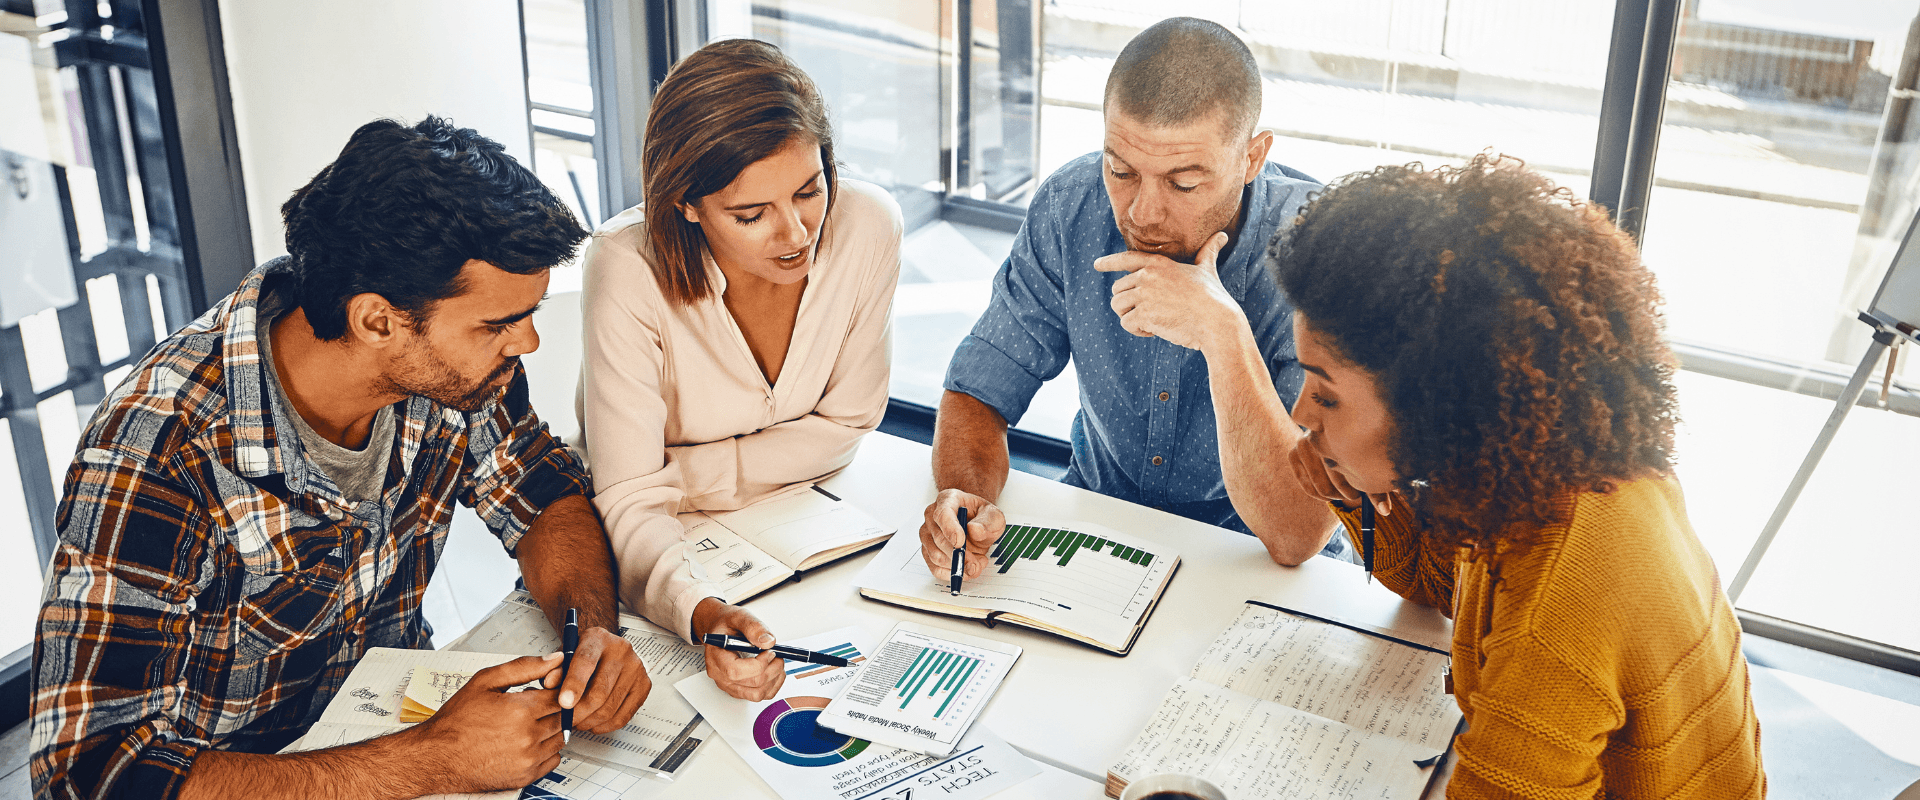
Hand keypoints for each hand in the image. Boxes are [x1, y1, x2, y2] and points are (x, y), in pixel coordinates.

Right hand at [408, 653, 566, 791]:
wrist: (436, 756)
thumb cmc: (456, 721)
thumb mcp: (485, 682)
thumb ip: (523, 667)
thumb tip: (554, 659)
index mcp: (521, 711)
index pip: (560, 695)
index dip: (554, 689)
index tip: (545, 689)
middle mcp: (528, 737)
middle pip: (562, 716)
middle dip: (552, 708)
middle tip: (531, 706)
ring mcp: (528, 759)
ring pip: (560, 738)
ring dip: (551, 728)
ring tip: (527, 723)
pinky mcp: (525, 777)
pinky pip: (554, 759)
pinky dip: (546, 750)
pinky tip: (527, 742)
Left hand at [550, 625, 649, 734]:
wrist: (605, 650)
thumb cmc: (582, 655)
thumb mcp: (564, 656)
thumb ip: (554, 669)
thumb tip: (550, 683)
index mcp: (598, 638)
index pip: (586, 661)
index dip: (574, 684)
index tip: (564, 703)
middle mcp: (621, 650)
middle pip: (600, 691)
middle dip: (579, 712)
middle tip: (565, 721)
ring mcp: (636, 668)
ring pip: (610, 707)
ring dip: (590, 721)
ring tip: (577, 722)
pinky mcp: (644, 685)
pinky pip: (624, 715)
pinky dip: (605, 725)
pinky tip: (593, 723)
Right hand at [691, 597, 786, 700]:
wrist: (721, 631)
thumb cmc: (726, 625)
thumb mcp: (738, 617)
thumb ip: (753, 627)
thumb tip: (768, 642)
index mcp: (716, 658)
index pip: (736, 672)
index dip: (759, 664)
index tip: (770, 652)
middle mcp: (721, 676)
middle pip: (751, 684)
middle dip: (772, 669)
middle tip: (778, 654)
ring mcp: (729, 685)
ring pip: (757, 694)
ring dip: (774, 679)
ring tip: (777, 663)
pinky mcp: (739, 689)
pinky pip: (759, 696)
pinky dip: (772, 686)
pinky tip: (775, 672)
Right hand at [918, 488, 1005, 582]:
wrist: (976, 525)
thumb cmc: (981, 518)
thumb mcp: (993, 516)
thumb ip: (988, 522)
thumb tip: (974, 530)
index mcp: (948, 500)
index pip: (943, 514)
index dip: (950, 529)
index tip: (960, 543)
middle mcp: (932, 516)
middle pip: (939, 539)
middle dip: (959, 556)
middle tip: (975, 564)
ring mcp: (927, 534)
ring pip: (936, 556)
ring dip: (957, 566)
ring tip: (976, 564)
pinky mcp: (927, 551)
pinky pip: (935, 568)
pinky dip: (951, 573)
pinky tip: (965, 570)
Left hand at [1096, 232, 1243, 351]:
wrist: (1216, 321)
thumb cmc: (1213, 296)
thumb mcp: (1207, 269)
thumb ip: (1208, 251)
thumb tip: (1223, 236)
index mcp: (1158, 263)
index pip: (1126, 259)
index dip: (1109, 262)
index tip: (1097, 264)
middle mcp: (1147, 276)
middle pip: (1117, 288)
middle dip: (1128, 303)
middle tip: (1148, 313)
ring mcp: (1144, 294)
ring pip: (1117, 306)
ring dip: (1129, 317)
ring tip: (1149, 322)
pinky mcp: (1143, 314)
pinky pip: (1126, 323)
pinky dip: (1137, 331)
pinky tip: (1154, 331)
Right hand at [1288, 435, 1397, 514]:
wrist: (1335, 437)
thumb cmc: (1357, 454)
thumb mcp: (1370, 468)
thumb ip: (1377, 489)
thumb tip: (1385, 511)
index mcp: (1340, 431)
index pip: (1346, 467)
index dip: (1353, 486)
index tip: (1359, 492)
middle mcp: (1319, 434)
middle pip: (1333, 477)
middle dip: (1344, 492)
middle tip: (1353, 495)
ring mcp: (1303, 443)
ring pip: (1320, 485)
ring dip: (1333, 495)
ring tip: (1343, 494)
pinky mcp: (1293, 454)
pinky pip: (1307, 486)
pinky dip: (1320, 496)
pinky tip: (1329, 495)